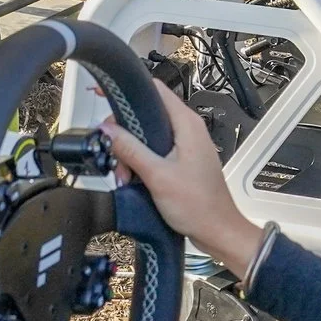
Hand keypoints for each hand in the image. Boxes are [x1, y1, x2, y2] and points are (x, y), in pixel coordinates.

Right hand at [102, 78, 266, 279]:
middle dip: (124, 133)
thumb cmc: (198, 206)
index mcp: (186, 123)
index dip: (126, 89)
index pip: (154, 89)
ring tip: (124, 174)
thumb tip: (107, 129)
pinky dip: (140, 161)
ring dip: (130, 151)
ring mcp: (185, 144)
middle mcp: (187, 129)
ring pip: (147, 134)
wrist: (217, 231)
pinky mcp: (181, 160)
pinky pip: (154, 151)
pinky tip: (132, 178)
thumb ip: (130, 150)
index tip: (103, 93)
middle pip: (146, 113)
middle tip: (113, 154)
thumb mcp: (157, 176)